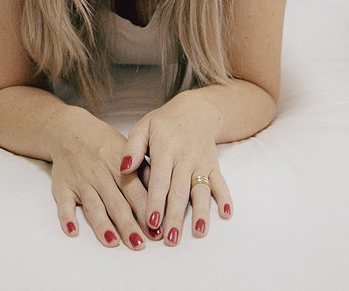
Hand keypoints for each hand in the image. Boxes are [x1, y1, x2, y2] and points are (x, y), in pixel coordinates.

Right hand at [50, 111, 148, 248]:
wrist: (70, 131)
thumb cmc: (104, 144)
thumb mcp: (128, 149)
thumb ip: (144, 171)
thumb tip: (164, 191)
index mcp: (120, 166)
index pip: (136, 192)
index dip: (147, 211)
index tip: (157, 230)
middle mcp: (101, 175)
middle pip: (116, 203)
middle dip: (128, 225)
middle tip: (139, 244)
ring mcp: (81, 182)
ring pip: (93, 207)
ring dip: (102, 226)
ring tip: (113, 243)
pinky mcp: (63, 187)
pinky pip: (64, 204)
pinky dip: (67, 218)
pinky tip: (73, 231)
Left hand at [121, 94, 230, 245]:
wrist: (197, 109)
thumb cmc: (165, 122)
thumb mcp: (143, 127)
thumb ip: (132, 148)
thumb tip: (122, 168)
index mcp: (165, 149)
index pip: (160, 180)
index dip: (156, 201)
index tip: (152, 221)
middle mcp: (185, 157)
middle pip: (180, 191)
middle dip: (176, 216)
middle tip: (170, 239)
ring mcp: (202, 162)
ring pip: (201, 190)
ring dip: (201, 212)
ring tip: (199, 232)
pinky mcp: (214, 165)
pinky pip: (220, 182)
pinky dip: (224, 197)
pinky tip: (226, 213)